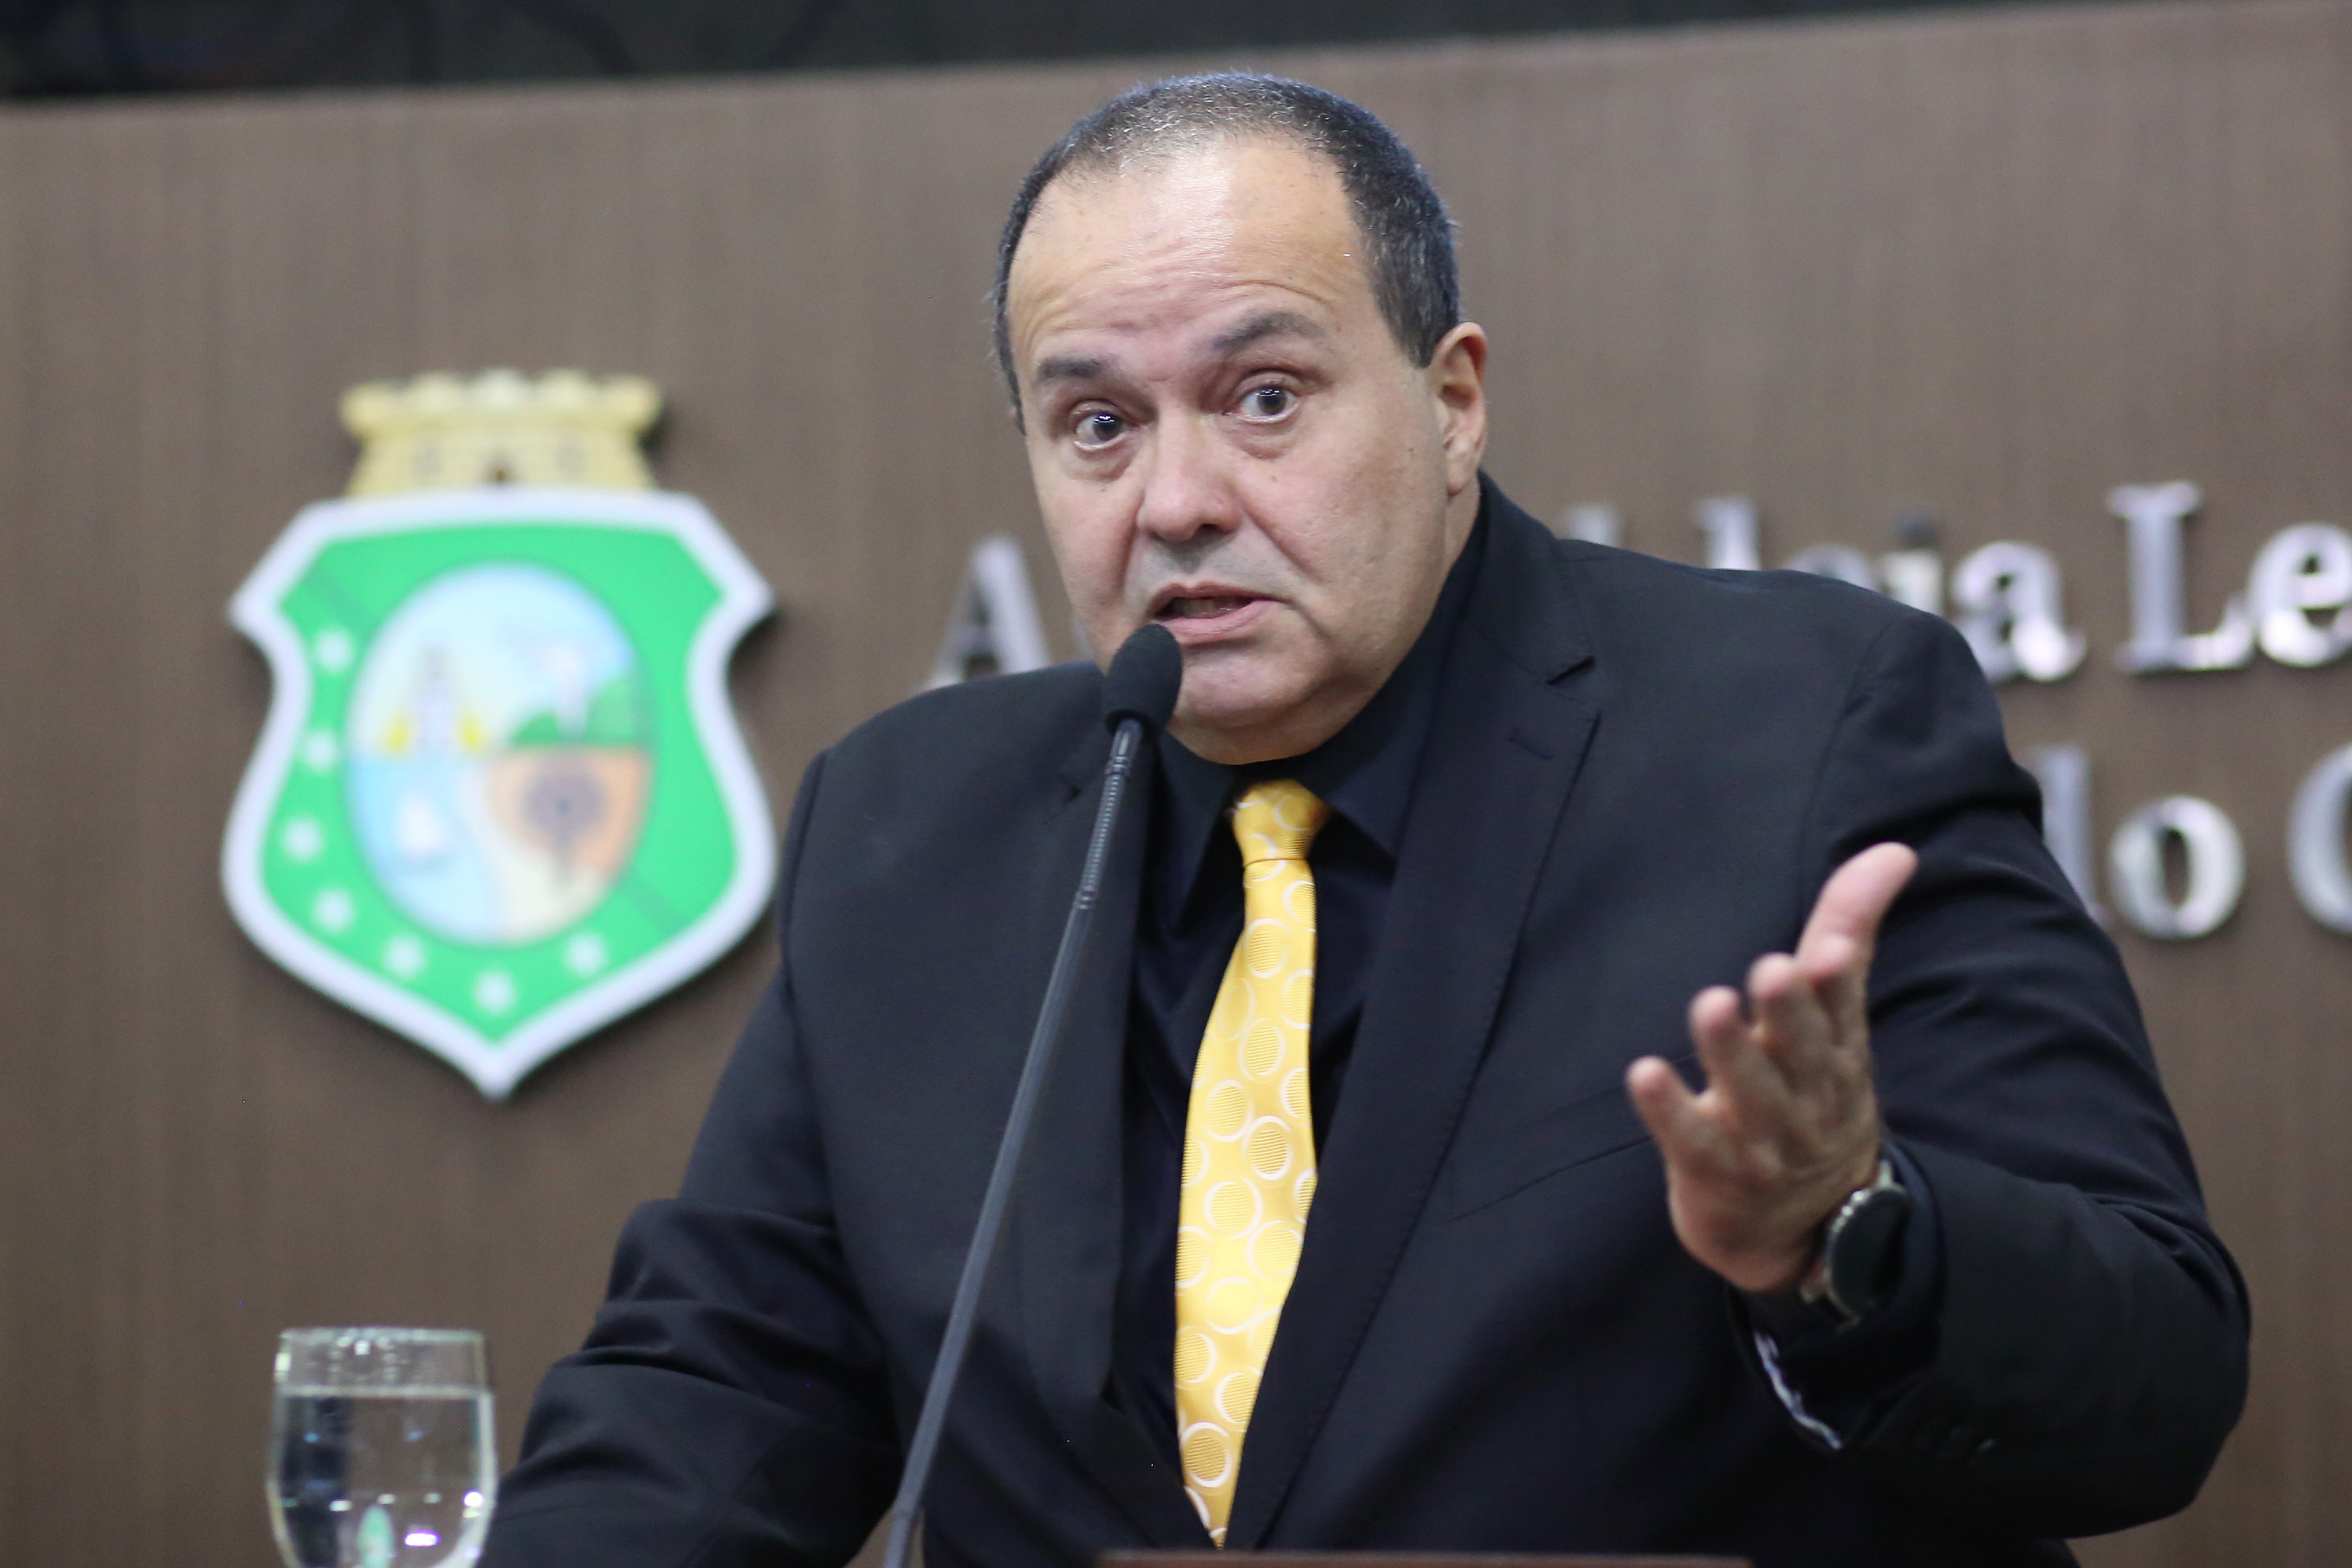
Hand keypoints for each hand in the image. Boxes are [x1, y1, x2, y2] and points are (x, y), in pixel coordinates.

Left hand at [1625, 842, 1918, 1293]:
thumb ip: (1850, 927)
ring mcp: (1766, 1141)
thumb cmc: (1815, 1094)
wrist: (1810, 1226)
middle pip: (1803, 1054)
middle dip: (1790, 1014)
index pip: (1841, 1013)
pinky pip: (1693, 1143)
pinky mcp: (1716, 1172)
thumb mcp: (1837, 1017)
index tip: (1826, 952)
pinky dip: (1669, 1112)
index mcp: (1839, 1054)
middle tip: (1772, 969)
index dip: (1834, 985)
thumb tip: (1893, 849)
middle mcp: (1810, 1097)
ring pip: (1752, 1096)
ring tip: (1711, 1004)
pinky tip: (1645, 1073)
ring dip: (1731, 1053)